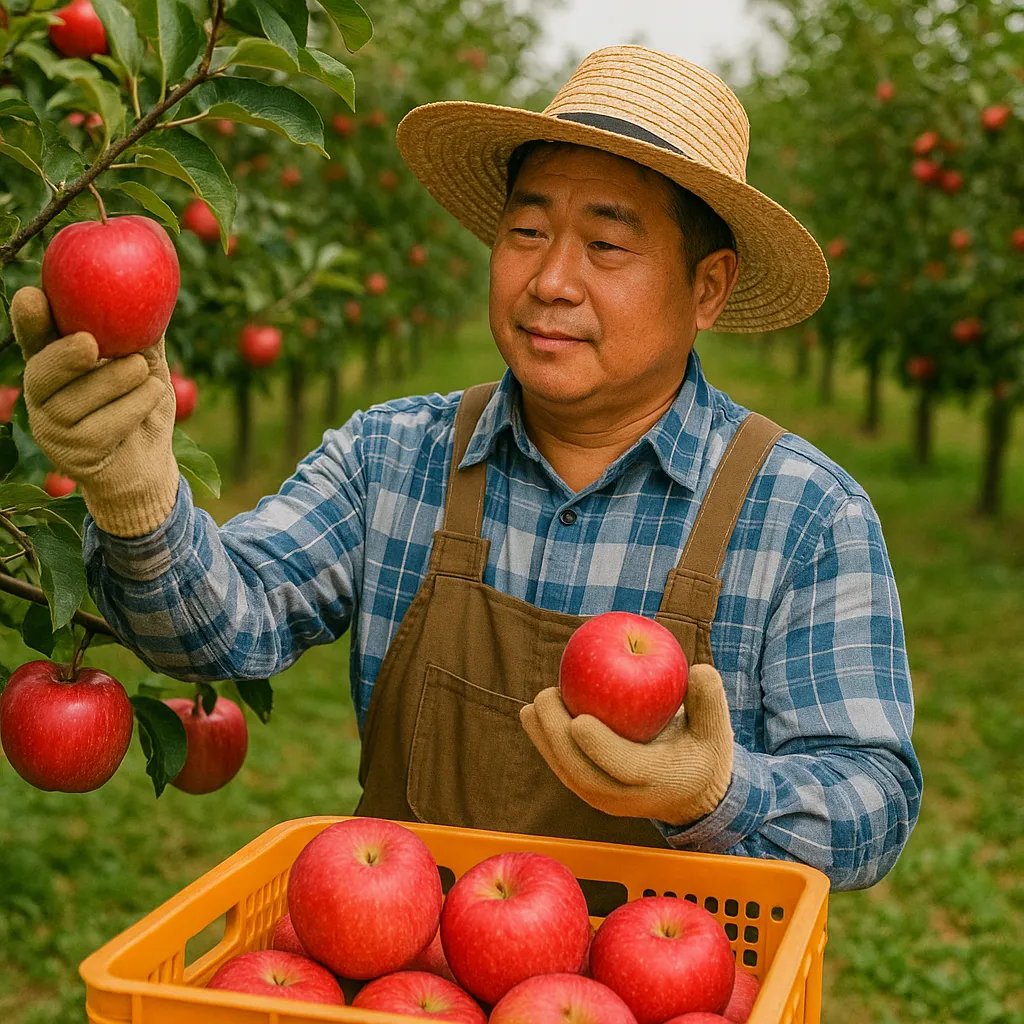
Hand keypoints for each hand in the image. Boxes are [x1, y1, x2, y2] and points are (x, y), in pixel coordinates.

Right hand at [10, 287, 179, 537]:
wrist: (151, 464)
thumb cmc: (143, 406)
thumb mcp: (146, 364)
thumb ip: (141, 334)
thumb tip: (155, 289)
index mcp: (53, 364)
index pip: (33, 338)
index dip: (28, 320)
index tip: (32, 296)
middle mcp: (43, 395)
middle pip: (41, 372)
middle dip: (63, 356)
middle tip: (88, 342)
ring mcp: (53, 429)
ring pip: (76, 400)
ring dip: (116, 380)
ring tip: (143, 369)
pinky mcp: (73, 456)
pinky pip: (103, 426)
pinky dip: (134, 406)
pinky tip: (155, 395)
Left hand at [520, 664, 734, 826]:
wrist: (693, 793)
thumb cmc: (703, 751)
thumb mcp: (717, 728)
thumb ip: (710, 699)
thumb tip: (698, 670)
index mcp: (659, 780)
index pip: (624, 767)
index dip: (600, 746)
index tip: (579, 719)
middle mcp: (627, 798)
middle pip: (583, 773)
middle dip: (557, 737)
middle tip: (545, 697)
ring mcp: (606, 799)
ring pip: (567, 774)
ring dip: (544, 741)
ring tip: (533, 706)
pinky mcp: (592, 792)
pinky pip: (564, 769)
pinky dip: (547, 744)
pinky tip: (535, 715)